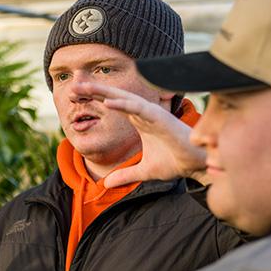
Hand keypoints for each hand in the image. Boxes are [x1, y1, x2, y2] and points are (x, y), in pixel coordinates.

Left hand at [71, 82, 207, 187]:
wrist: (196, 165)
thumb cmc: (175, 162)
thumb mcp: (144, 171)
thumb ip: (125, 175)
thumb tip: (105, 185)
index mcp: (139, 121)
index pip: (114, 106)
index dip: (96, 99)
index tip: (77, 96)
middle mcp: (144, 114)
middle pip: (115, 98)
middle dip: (95, 90)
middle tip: (74, 85)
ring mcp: (152, 114)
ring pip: (125, 98)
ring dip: (105, 92)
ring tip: (86, 87)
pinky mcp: (161, 117)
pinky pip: (139, 108)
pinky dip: (124, 104)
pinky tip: (108, 102)